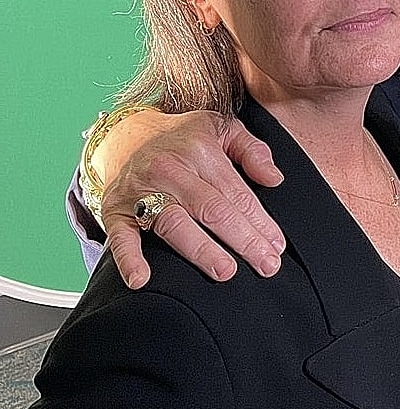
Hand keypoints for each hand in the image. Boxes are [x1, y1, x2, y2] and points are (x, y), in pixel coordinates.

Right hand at [98, 110, 285, 289]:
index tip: (276, 246)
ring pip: (174, 224)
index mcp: (200, 150)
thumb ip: (252, 150)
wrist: (125, 136)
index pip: (236, 193)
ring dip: (201, 251)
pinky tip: (142, 279)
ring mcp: (141, 191)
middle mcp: (171, 170)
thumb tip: (275, 179)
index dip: (259, 221)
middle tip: (266, 265)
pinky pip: (120, 236)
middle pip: (212, 210)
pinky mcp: (115, 209)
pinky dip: (129, 258)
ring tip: (226, 271)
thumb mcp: (221, 128)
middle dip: (243, 240)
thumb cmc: (182, 138)